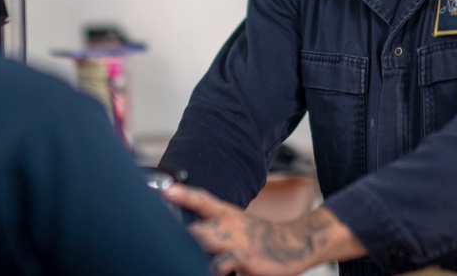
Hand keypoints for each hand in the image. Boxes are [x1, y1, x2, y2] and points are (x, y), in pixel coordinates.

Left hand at [163, 183, 364, 275]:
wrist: (295, 243)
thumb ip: (216, 228)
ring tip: (177, 251)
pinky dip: (215, 267)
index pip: (202, 200)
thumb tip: (191, 233)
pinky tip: (211, 269)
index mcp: (227, 213)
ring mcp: (237, 240)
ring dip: (194, 245)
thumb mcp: (238, 227)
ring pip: (208, 239)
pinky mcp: (246, 256)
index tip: (165, 189)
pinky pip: (224, 261)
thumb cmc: (261, 238)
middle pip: (199, 223)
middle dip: (180, 230)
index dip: (184, 194)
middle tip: (161, 230)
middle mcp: (230, 224)